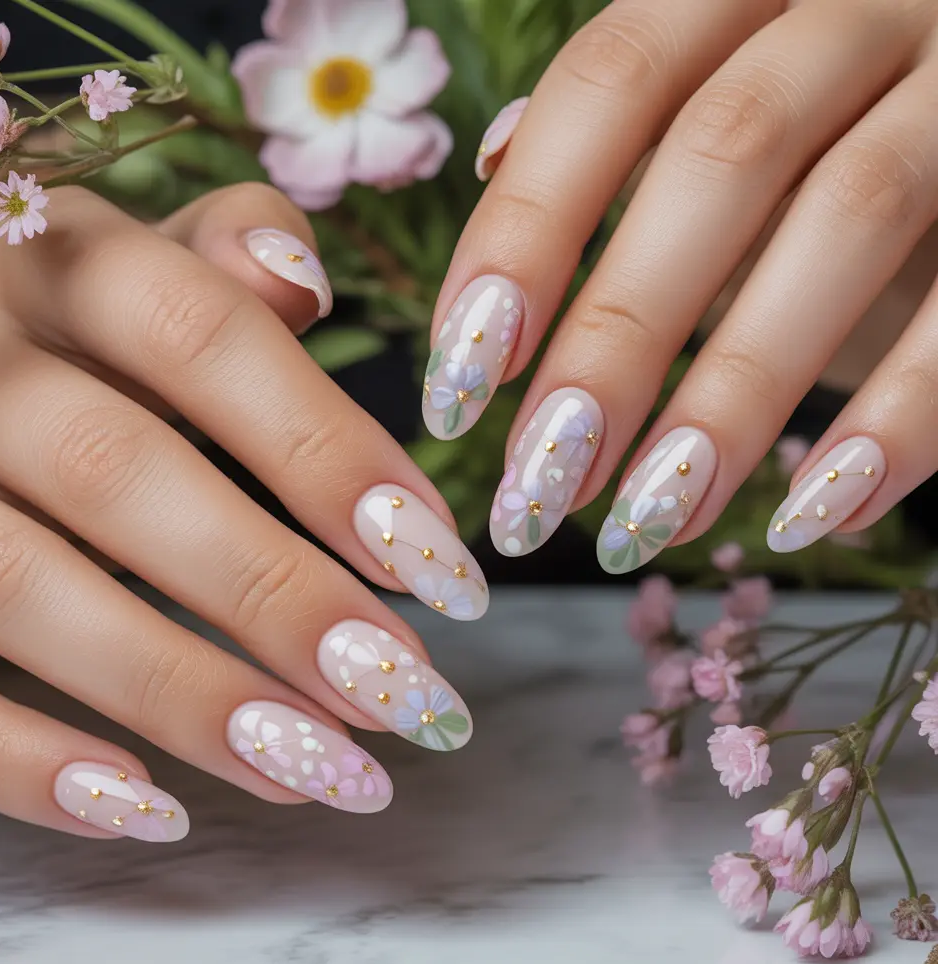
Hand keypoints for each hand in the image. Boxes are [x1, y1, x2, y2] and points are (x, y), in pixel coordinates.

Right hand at [0, 182, 482, 841]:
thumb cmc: (45, 320)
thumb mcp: (123, 260)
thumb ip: (215, 256)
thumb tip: (299, 280)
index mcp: (45, 258)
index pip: (200, 334)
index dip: (326, 451)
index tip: (440, 566)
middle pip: (115, 471)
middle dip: (274, 595)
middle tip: (402, 695)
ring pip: (12, 585)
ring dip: (180, 692)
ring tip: (321, 770)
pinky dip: (15, 761)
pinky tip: (148, 810)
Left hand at [427, 0, 937, 567]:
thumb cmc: (834, 125)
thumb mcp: (727, 107)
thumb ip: (622, 129)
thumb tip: (492, 157)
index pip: (608, 85)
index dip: (523, 236)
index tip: (457, 387)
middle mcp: (859, 3)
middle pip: (719, 157)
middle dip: (617, 341)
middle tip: (540, 487)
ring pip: (850, 216)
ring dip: (732, 395)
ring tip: (647, 522)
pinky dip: (897, 419)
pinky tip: (808, 517)